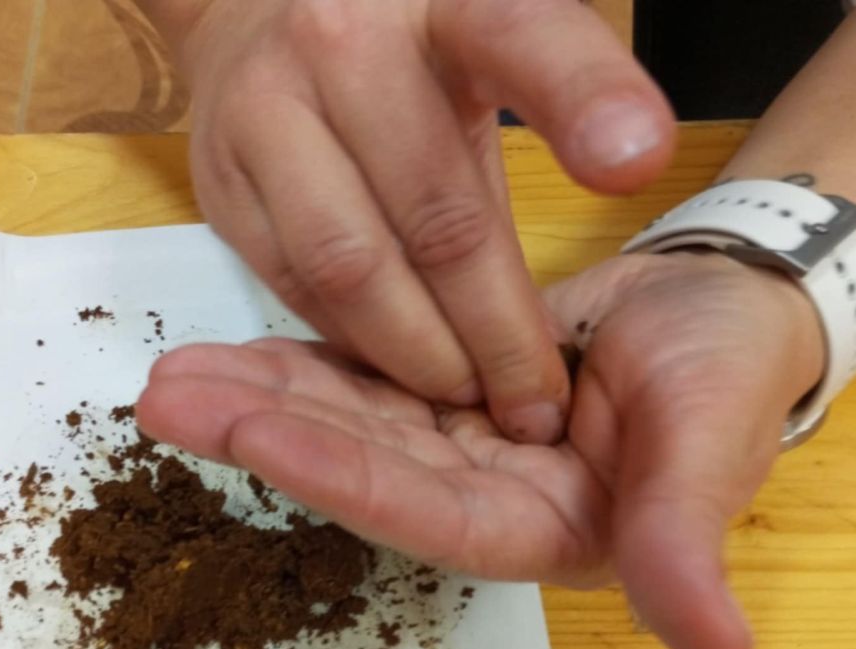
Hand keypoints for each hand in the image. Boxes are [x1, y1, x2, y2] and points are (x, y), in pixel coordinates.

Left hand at [135, 252, 823, 648]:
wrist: (719, 309)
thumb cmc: (731, 373)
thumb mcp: (712, 449)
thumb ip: (688, 542)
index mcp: (538, 530)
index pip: (427, 515)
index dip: (344, 478)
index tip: (256, 438)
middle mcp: (481, 498)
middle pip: (362, 470)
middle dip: (266, 435)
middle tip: (166, 401)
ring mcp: (455, 447)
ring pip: (347, 425)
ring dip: (262, 400)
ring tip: (173, 376)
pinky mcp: (441, 396)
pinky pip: (363, 383)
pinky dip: (299, 368)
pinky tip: (228, 354)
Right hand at [159, 0, 674, 442]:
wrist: (252, 11)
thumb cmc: (404, 51)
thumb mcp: (487, 46)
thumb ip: (550, 120)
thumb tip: (604, 227)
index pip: (521, 36)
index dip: (583, 98)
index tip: (636, 162)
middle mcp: (344, 41)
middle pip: (437, 213)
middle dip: (494, 329)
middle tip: (534, 402)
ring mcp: (266, 109)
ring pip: (351, 268)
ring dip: (417, 354)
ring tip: (465, 397)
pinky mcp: (219, 179)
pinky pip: (294, 286)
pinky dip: (352, 341)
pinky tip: (395, 368)